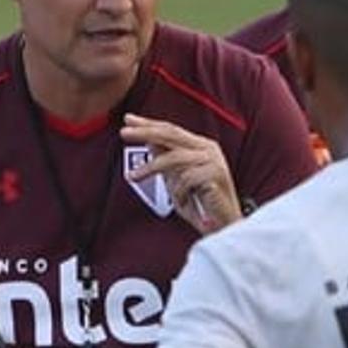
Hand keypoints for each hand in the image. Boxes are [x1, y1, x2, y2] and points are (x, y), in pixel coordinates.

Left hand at [121, 114, 240, 233]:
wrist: (223, 227)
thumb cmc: (201, 206)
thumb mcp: (176, 180)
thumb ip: (166, 162)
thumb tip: (149, 141)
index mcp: (200, 146)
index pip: (171, 130)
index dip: (149, 124)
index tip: (129, 119)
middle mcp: (208, 149)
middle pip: (171, 134)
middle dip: (145, 132)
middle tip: (124, 132)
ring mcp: (213, 160)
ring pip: (173, 157)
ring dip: (150, 168)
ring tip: (135, 177)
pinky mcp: (216, 174)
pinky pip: (186, 178)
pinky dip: (179, 191)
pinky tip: (183, 200)